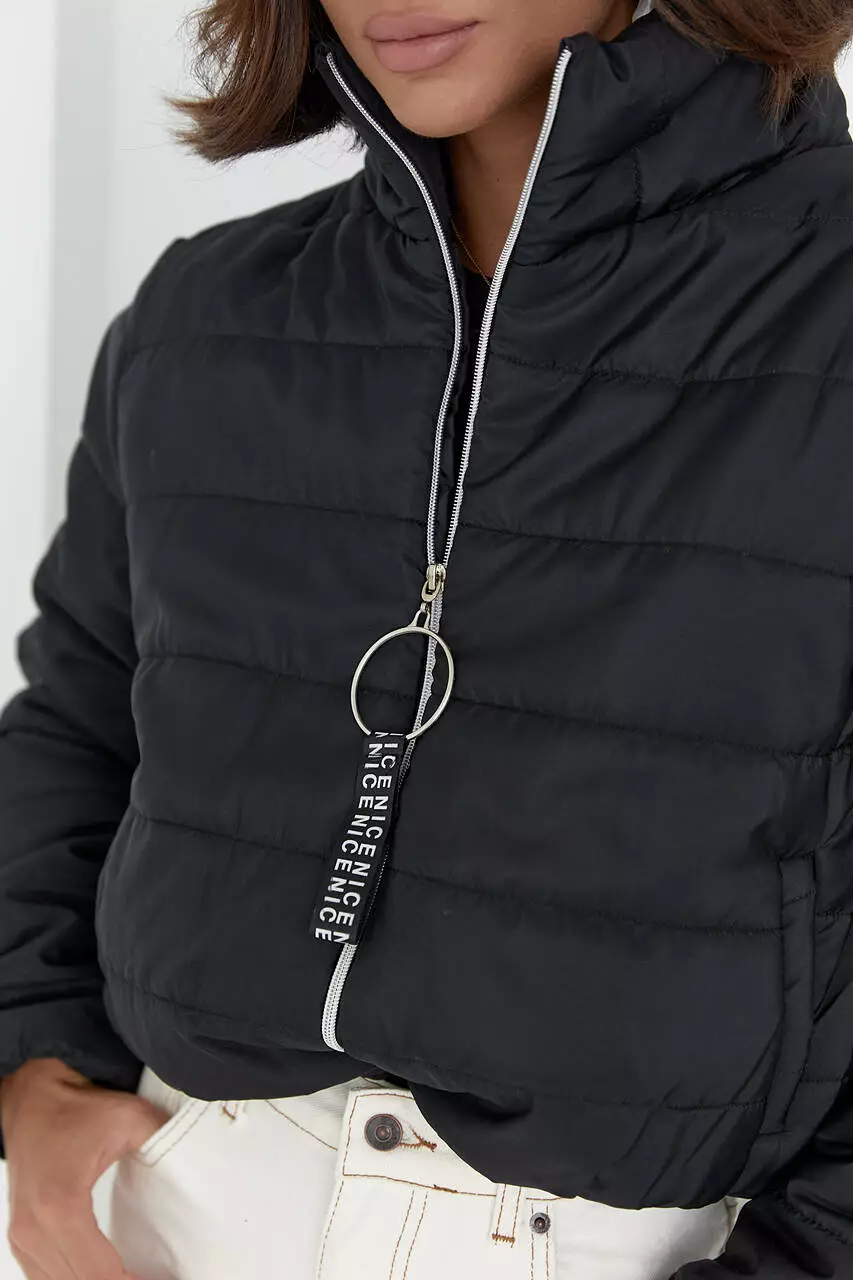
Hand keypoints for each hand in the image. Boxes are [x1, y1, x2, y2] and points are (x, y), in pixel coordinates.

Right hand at [1, 1057, 169, 1278]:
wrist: (30, 1098)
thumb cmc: (72, 1108)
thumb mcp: (127, 1117)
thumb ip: (164, 1139)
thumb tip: (197, 1159)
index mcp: (61, 1207)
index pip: (100, 1274)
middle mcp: (34, 1230)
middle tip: (157, 1278)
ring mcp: (23, 1237)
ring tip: (140, 1278)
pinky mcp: (21, 1237)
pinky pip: (46, 1278)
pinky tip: (106, 1275)